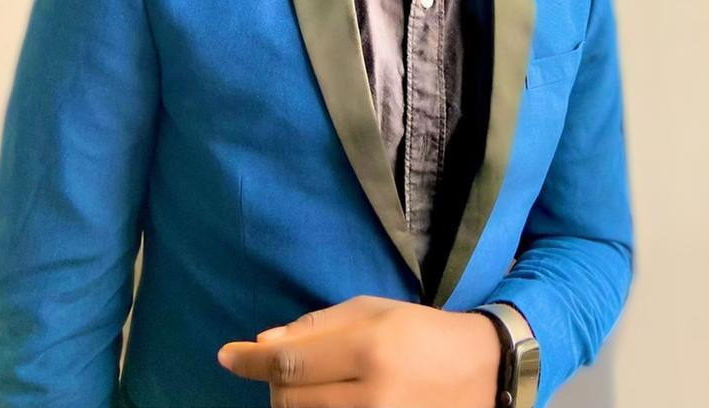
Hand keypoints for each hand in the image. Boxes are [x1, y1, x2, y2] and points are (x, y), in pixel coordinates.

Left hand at [217, 294, 499, 407]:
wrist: (481, 372)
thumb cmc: (421, 331)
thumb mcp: (373, 311)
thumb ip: (318, 326)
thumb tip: (264, 343)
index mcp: (369, 348)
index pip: (289, 361)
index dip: (250, 360)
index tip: (226, 356)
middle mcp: (372, 395)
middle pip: (289, 399)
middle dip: (274, 382)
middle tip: (283, 369)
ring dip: (292, 404)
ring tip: (310, 387)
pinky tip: (322, 401)